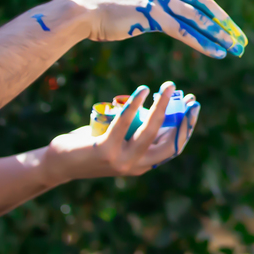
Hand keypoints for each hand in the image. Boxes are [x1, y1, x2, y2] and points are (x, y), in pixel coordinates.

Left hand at [43, 82, 200, 180]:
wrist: (59, 164)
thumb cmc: (89, 148)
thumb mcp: (118, 142)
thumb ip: (135, 132)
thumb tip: (155, 108)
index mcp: (142, 165)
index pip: (173, 146)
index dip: (187, 127)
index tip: (194, 107)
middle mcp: (136, 166)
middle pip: (169, 140)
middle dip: (184, 117)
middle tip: (190, 96)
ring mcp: (122, 160)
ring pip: (150, 130)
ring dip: (162, 106)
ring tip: (167, 87)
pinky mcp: (106, 150)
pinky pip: (126, 122)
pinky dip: (136, 104)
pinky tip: (143, 90)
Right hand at [66, 0, 246, 58]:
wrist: (81, 11)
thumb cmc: (103, 10)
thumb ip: (154, 2)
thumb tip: (169, 15)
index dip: (217, 14)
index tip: (231, 28)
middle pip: (204, 5)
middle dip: (225, 24)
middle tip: (241, 41)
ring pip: (196, 18)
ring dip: (218, 35)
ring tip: (234, 49)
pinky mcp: (151, 13)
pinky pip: (183, 31)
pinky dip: (201, 42)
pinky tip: (216, 52)